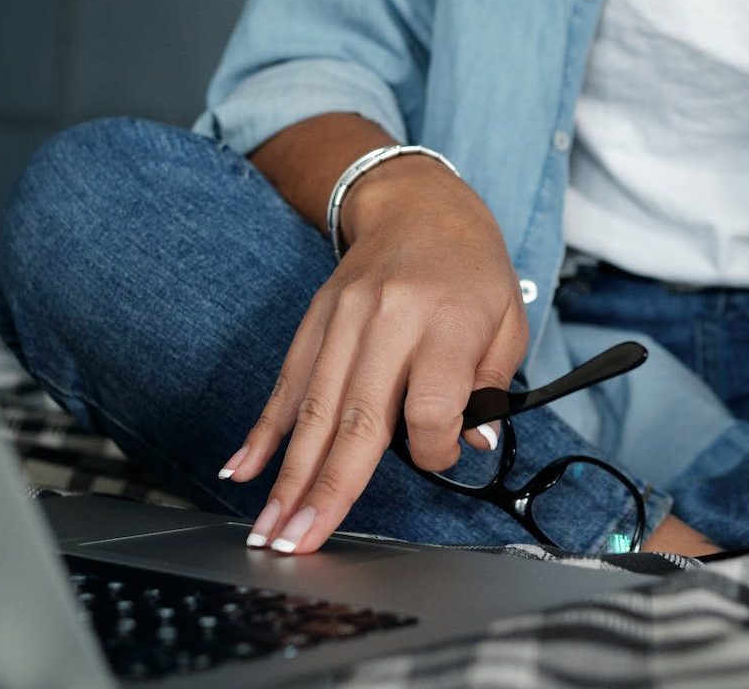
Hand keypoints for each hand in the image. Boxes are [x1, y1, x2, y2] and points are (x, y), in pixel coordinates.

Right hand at [216, 155, 528, 553]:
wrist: (420, 204)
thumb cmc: (471, 268)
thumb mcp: (507, 319)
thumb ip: (492, 386)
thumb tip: (470, 444)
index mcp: (444, 323)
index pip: (432, 409)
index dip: (435, 448)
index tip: (442, 454)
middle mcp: (388, 321)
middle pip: (358, 418)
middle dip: (327, 490)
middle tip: (301, 543)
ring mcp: (344, 319)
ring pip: (314, 408)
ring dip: (289, 475)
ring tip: (272, 528)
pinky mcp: (315, 320)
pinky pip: (287, 381)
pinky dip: (264, 430)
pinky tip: (241, 468)